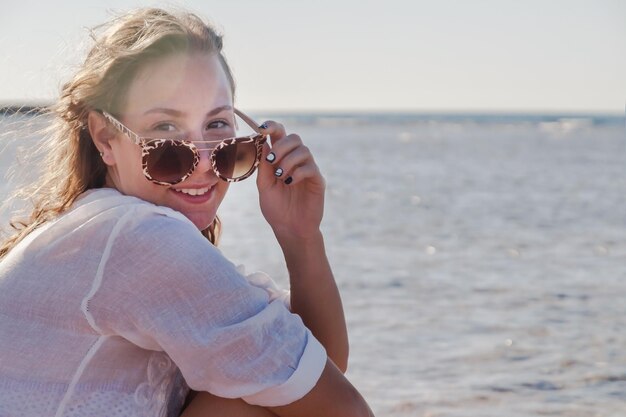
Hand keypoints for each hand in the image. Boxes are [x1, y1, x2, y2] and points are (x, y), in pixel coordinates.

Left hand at [256, 120, 324, 241]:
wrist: (289, 229)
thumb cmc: (276, 209)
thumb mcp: (264, 186)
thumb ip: (263, 166)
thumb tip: (263, 143)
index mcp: (281, 159)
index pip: (279, 135)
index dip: (271, 127)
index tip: (261, 129)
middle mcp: (296, 161)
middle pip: (294, 138)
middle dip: (281, 145)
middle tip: (272, 161)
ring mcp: (308, 170)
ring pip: (303, 150)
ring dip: (288, 161)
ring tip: (281, 177)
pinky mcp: (317, 181)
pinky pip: (310, 167)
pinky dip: (298, 172)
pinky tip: (290, 183)